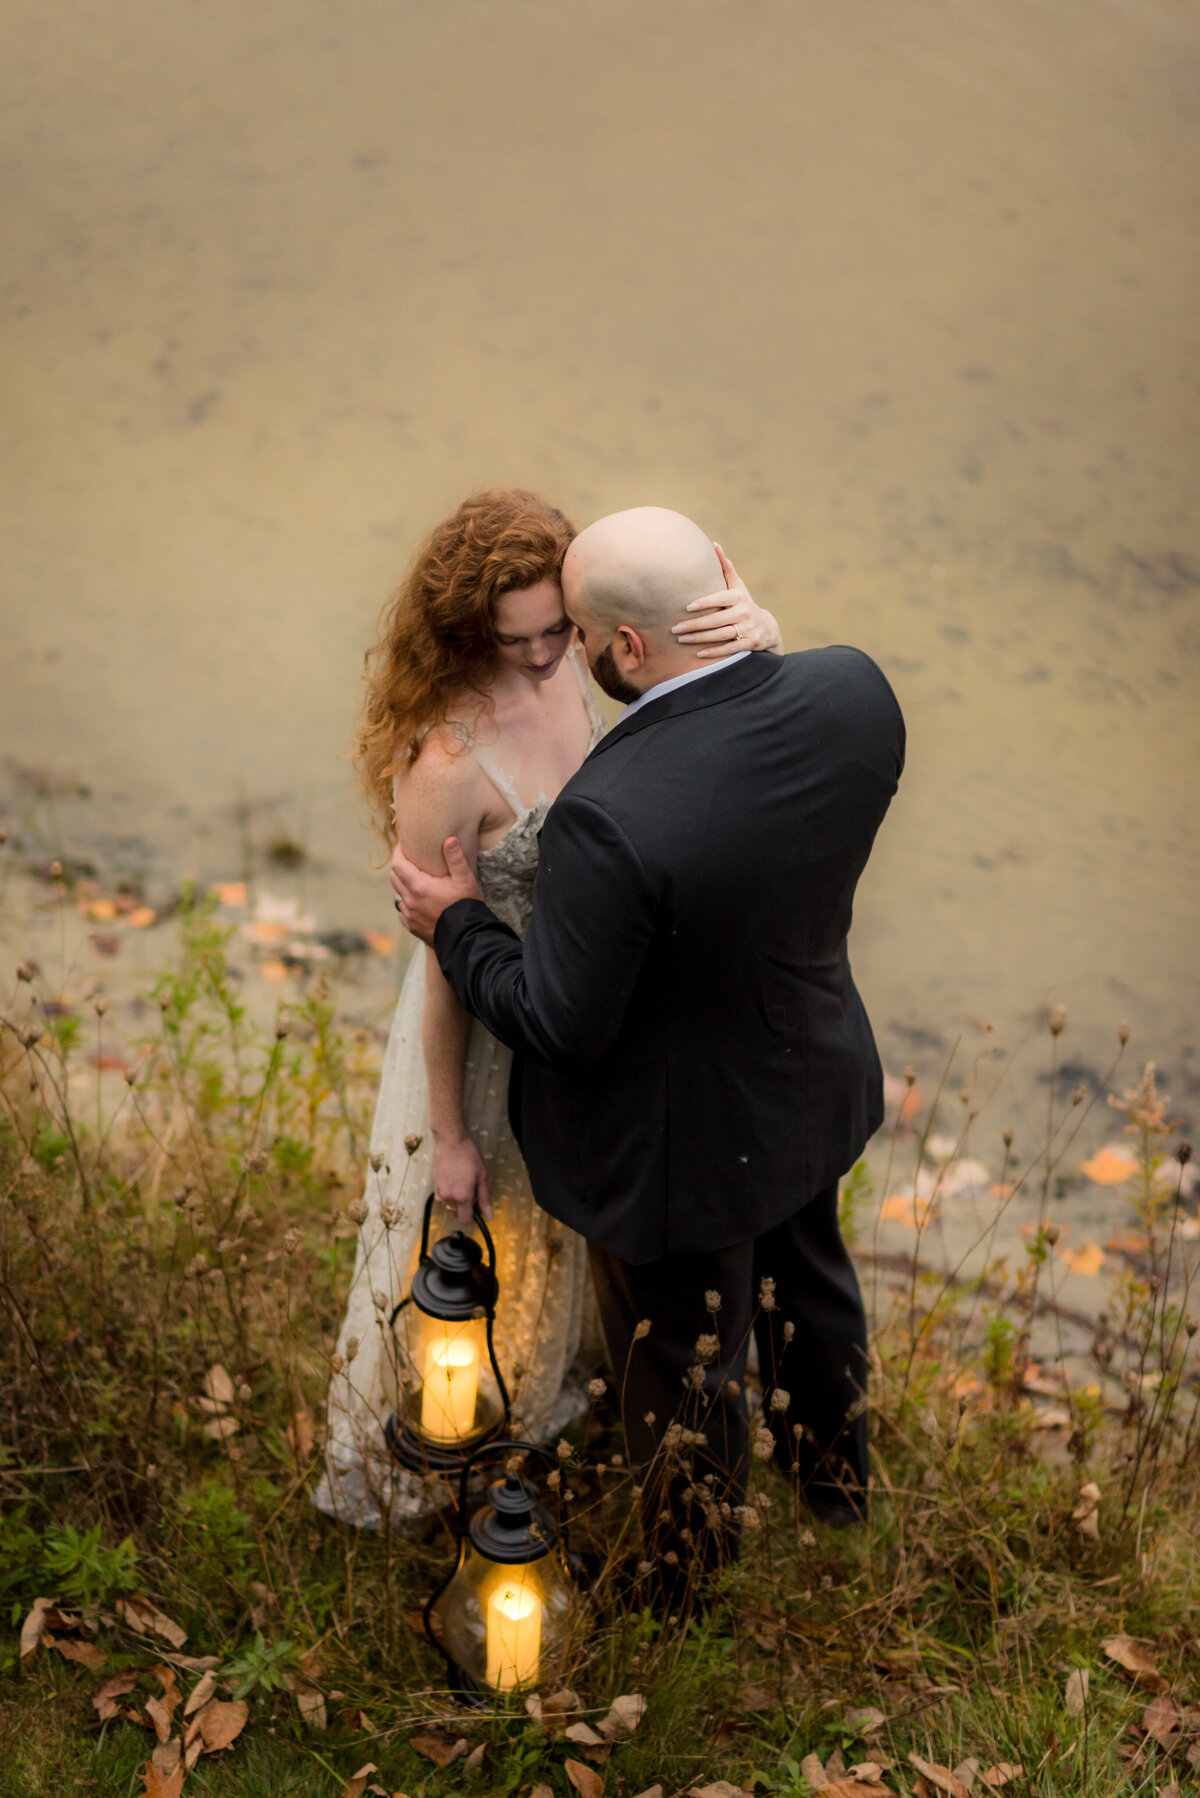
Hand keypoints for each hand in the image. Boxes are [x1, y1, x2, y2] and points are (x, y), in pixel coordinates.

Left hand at [390, 836, 482, 943]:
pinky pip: (402, 911)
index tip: (403, 845)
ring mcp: (409, 915)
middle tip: (410, 859)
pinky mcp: (411, 926)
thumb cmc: (467, 906)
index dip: (398, 852)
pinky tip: (416, 900)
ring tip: (413, 879)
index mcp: (419, 887)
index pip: (398, 864)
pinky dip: (405, 902)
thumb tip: (449, 839)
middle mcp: (409, 901)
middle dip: (399, 866)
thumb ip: (456, 858)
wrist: (467, 937)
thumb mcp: (465, 880)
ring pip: (396, 894)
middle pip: (394, 877)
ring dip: (401, 884)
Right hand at [431, 1131, 492, 1223]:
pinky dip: (449, 1194)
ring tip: (463, 1183)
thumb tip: (488, 1215)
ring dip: (457, 1200)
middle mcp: (449, 1197)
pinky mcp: (434, 1186)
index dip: (473, 1216)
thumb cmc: (468, 1155)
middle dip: (466, 1207)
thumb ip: (484, 1198)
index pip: (466, 1219)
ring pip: (450, 1206)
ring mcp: (440, 1192)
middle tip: (472, 1190)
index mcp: (463, 1196)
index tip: (477, 1208)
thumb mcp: (482, 1176)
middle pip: (458, 1213)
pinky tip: (454, 1181)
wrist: (450, 1141)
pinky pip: (442, 1198)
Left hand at [671, 543, 782, 657]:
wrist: (766, 627)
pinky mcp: (749, 643)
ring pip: (720, 635)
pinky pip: (728, 648)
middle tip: (675, 628)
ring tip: (680, 639)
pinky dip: (713, 652)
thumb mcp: (738, 585)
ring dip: (699, 639)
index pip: (719, 599)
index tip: (686, 607)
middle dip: (694, 625)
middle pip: (716, 620)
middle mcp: (744, 612)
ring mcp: (747, 629)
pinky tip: (697, 654)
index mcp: (739, 597)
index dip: (704, 603)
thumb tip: (713, 544)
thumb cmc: (743, 602)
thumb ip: (725, 567)